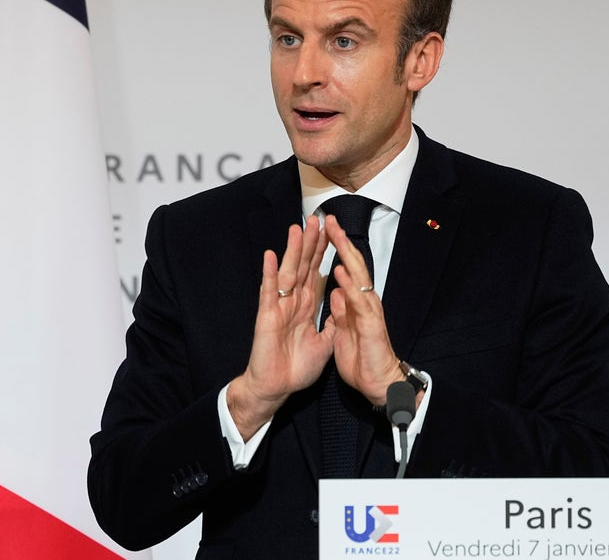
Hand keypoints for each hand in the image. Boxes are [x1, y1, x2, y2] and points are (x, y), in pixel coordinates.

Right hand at [228, 215, 330, 438]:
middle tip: (318, 218)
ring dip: (293, 250)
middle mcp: (293, 302)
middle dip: (311, 243)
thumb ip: (332, 324)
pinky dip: (269, 273)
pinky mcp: (267, 316)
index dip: (324, 253)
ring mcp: (279, 306)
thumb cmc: (296, 369)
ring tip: (298, 227)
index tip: (332, 233)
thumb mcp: (325, 344)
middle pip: (304, 266)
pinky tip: (270, 255)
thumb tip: (342, 307)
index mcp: (307, 307)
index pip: (317, 273)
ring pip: (288, 272)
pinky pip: (269, 292)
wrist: (276, 389)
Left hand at [324, 217, 403, 406]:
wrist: (378, 384)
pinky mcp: (370, 325)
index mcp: (356, 303)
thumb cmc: (363, 359)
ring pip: (357, 275)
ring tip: (334, 233)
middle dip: (340, 241)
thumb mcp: (345, 333)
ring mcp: (369, 311)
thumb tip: (335, 293)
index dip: (334, 250)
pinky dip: (348, 285)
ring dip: (345, 254)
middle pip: (352, 265)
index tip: (323, 230)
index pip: (345, 269)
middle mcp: (364, 302)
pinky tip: (339, 270)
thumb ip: (341, 312)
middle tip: (328, 219)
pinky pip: (357, 302)